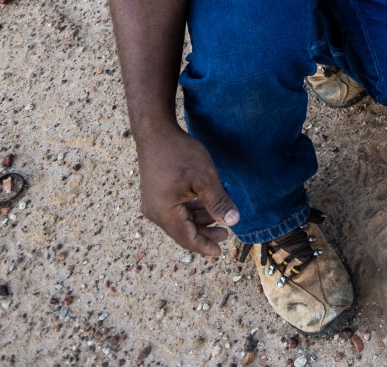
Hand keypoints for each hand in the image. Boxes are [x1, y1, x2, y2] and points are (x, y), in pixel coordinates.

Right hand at [135, 126, 238, 256]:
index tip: (220, 253)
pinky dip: (191, 212)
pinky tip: (206, 206)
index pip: (187, 239)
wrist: (156, 133)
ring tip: (220, 218)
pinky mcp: (155, 195)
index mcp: (165, 212)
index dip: (205, 246)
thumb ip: (218, 202)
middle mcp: (155, 212)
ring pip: (179, 221)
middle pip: (183, 232)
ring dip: (199, 222)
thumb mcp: (205, 178)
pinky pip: (175, 211)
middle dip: (205, 234)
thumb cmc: (180, 153)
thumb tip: (233, 222)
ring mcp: (153, 204)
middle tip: (227, 234)